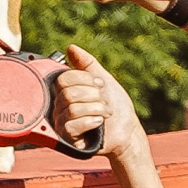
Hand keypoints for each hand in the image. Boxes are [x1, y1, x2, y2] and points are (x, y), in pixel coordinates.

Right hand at [52, 46, 145, 160]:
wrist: (127, 131)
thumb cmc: (116, 106)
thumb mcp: (104, 80)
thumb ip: (87, 64)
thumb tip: (71, 48)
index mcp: (66, 91)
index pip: (62, 79)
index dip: (84, 79)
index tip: (100, 84)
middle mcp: (60, 106)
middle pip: (68, 93)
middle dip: (93, 96)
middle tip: (104, 101)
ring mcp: (62, 124)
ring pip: (71, 108)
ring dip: (96, 109)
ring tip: (105, 113)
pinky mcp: (67, 139)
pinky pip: (71, 125)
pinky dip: (90, 121)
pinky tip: (99, 123)